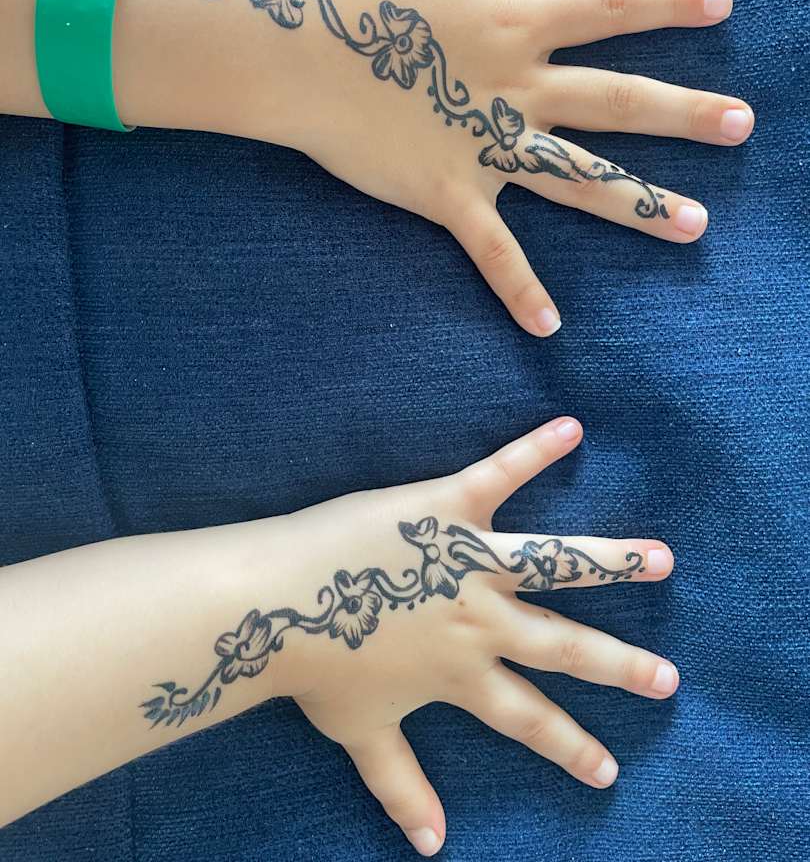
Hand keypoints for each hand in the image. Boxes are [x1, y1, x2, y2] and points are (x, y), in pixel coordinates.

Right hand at [179, 0, 752, 336]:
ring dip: (639, 203)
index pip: (608, 7)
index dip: (666, 2)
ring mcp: (485, 144)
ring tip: (698, 228)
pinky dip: (519, 289)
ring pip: (579, 177)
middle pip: (617, 100)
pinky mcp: (448, 192)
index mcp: (513, 22)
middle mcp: (516, 87)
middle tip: (744, 124)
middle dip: (685, 113)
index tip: (722, 3)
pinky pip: (492, 250)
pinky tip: (550, 328)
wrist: (292, 50)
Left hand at [192, 418, 677, 855]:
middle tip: (668, 680)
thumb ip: (401, 789)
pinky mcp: (447, 508)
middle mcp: (478, 623)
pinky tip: (570, 427)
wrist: (272, 605)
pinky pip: (500, 474)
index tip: (610, 770)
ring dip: (612, 560)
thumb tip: (431, 847)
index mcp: (460, 675)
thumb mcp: (360, 735)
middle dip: (619, 667)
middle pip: (563, 647)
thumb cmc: (312, 667)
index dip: (572, 748)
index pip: (529, 719)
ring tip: (661, 559)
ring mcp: (467, 563)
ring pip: (556, 561)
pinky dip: (535, 450)